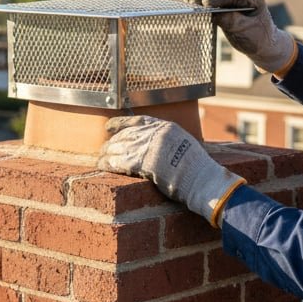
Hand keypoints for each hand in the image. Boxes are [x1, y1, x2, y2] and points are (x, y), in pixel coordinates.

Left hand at [97, 116, 244, 224]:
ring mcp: (150, 146)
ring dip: (108, 153)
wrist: (203, 181)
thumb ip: (167, 142)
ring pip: (121, 147)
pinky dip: (109, 163)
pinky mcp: (144, 162)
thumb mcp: (184, 145)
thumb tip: (153, 146)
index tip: (109, 127)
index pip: (137, 120)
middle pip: (126, 134)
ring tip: (100, 159)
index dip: (120, 123)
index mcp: (166, 127)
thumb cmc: (197, 170)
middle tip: (103, 149)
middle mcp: (156, 133)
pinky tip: (103, 166)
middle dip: (113, 142)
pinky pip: (120, 160)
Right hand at [186, 0, 296, 74]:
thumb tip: (214, 14)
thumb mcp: (246, 31)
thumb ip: (232, 21)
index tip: (205, 3)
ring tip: (187, 0)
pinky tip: (189, 2)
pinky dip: (202, 2)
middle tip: (191, 1)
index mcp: (253, 0)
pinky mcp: (226, 8)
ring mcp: (234, 2)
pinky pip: (213, 3)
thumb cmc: (258, 39)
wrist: (264, 45)